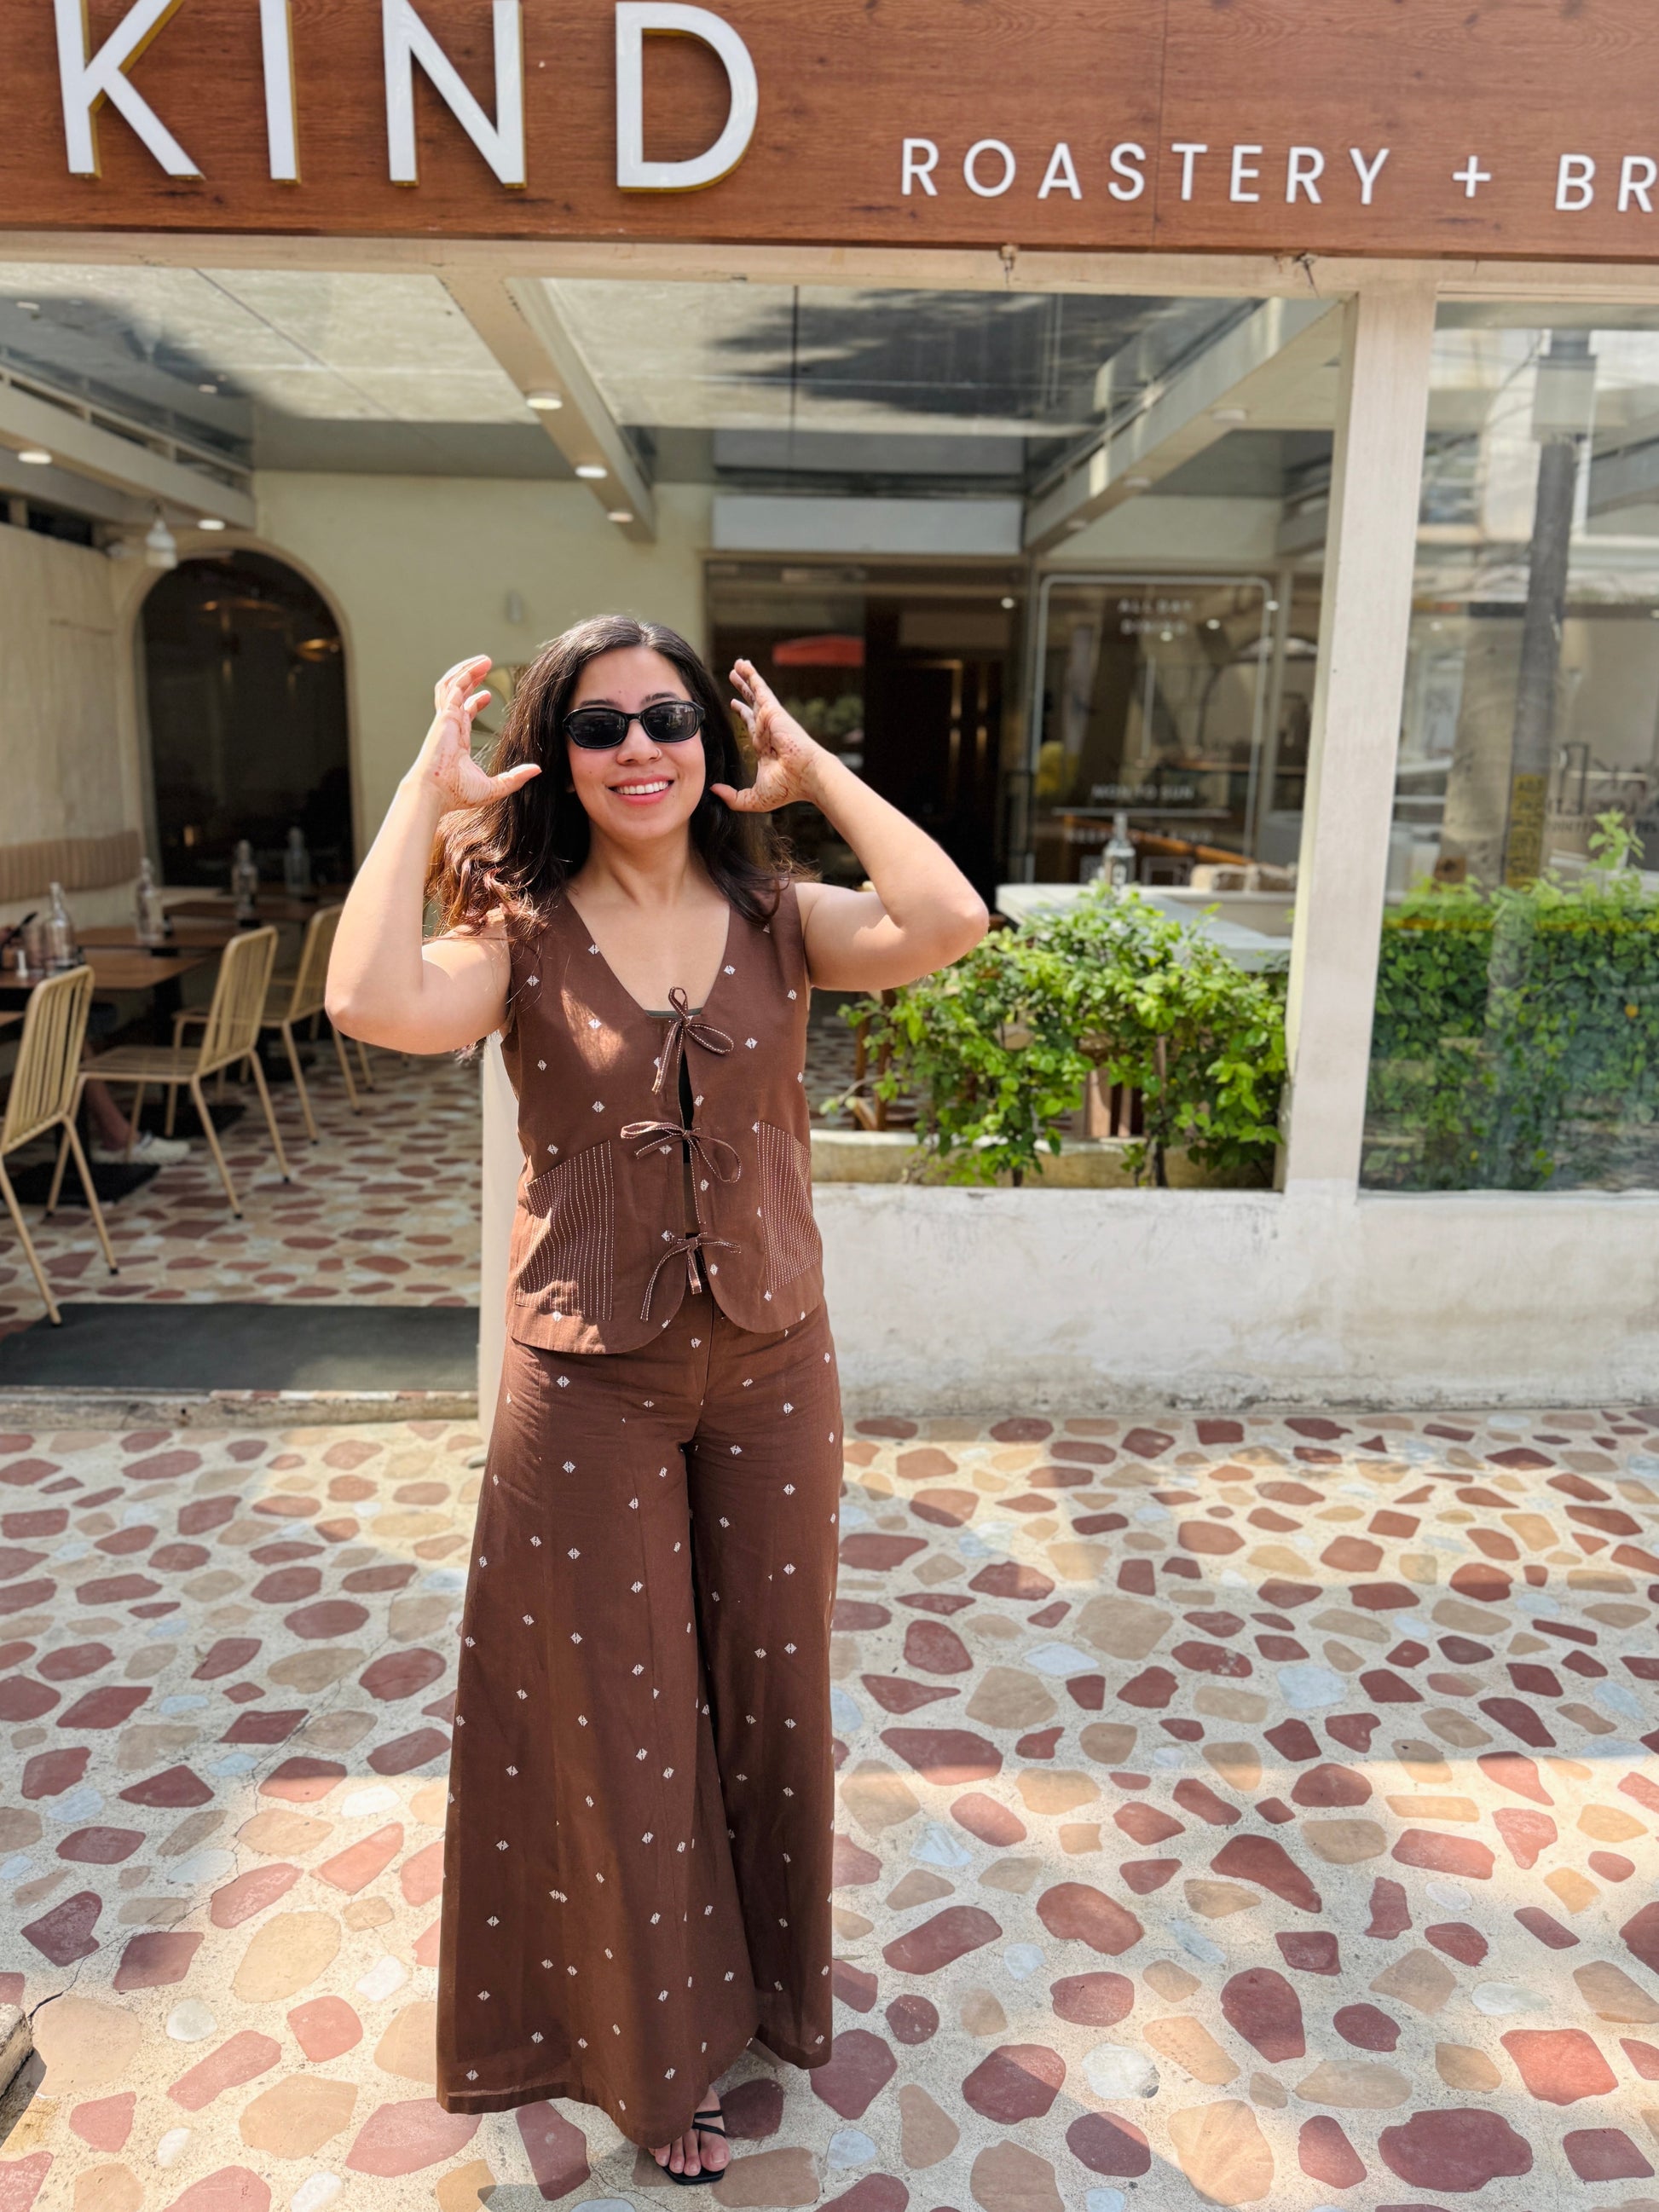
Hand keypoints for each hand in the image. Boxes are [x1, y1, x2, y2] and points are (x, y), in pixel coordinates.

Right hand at [418, 655, 540, 809]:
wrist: (435, 793)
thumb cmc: (457, 794)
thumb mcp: (494, 787)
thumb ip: (515, 777)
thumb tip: (537, 770)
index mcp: (457, 739)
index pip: (464, 712)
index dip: (475, 700)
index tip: (488, 695)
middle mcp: (450, 725)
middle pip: (457, 693)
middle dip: (471, 678)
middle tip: (486, 668)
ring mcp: (446, 719)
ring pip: (453, 685)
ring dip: (467, 670)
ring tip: (484, 660)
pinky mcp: (445, 715)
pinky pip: (453, 687)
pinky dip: (465, 673)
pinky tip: (479, 666)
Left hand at [712, 660, 830, 812]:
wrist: (806, 776)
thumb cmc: (787, 788)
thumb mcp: (753, 798)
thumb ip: (733, 797)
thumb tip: (713, 790)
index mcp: (764, 747)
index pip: (751, 724)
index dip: (742, 713)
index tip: (733, 704)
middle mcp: (768, 729)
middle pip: (752, 704)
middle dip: (742, 691)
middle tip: (734, 677)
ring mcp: (771, 718)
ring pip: (755, 693)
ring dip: (746, 678)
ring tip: (737, 665)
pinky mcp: (773, 710)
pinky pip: (759, 688)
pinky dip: (751, 675)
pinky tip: (743, 664)